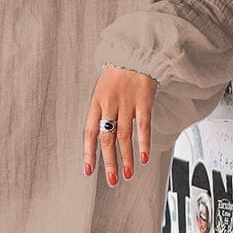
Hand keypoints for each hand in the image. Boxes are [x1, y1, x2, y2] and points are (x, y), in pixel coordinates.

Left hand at [84, 65, 158, 186]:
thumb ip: (101, 111)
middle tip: (111, 180)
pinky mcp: (143, 101)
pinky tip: (144, 157)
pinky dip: (143, 143)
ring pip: (124, 136)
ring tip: (128, 174)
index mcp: (96, 102)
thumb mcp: (102, 89)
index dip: (88, 153)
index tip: (89, 170)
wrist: (135, 52)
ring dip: (126, 158)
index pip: (89, 132)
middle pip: (106, 139)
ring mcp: (126, 103)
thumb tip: (100, 136)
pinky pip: (142, 126)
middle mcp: (109, 104)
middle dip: (109, 162)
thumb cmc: (118, 73)